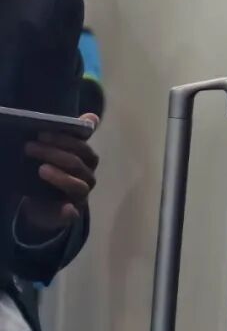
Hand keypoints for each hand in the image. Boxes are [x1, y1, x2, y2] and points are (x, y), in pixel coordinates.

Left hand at [21, 113, 99, 231]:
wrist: (45, 206)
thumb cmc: (53, 173)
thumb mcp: (59, 153)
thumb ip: (72, 136)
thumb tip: (92, 117)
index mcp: (87, 161)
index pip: (82, 147)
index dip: (64, 139)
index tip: (41, 133)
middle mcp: (88, 176)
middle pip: (77, 163)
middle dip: (54, 153)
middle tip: (30, 147)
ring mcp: (81, 195)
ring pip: (77, 185)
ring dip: (61, 177)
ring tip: (40, 169)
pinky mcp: (71, 213)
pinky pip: (73, 213)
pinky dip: (70, 211)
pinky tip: (65, 208)